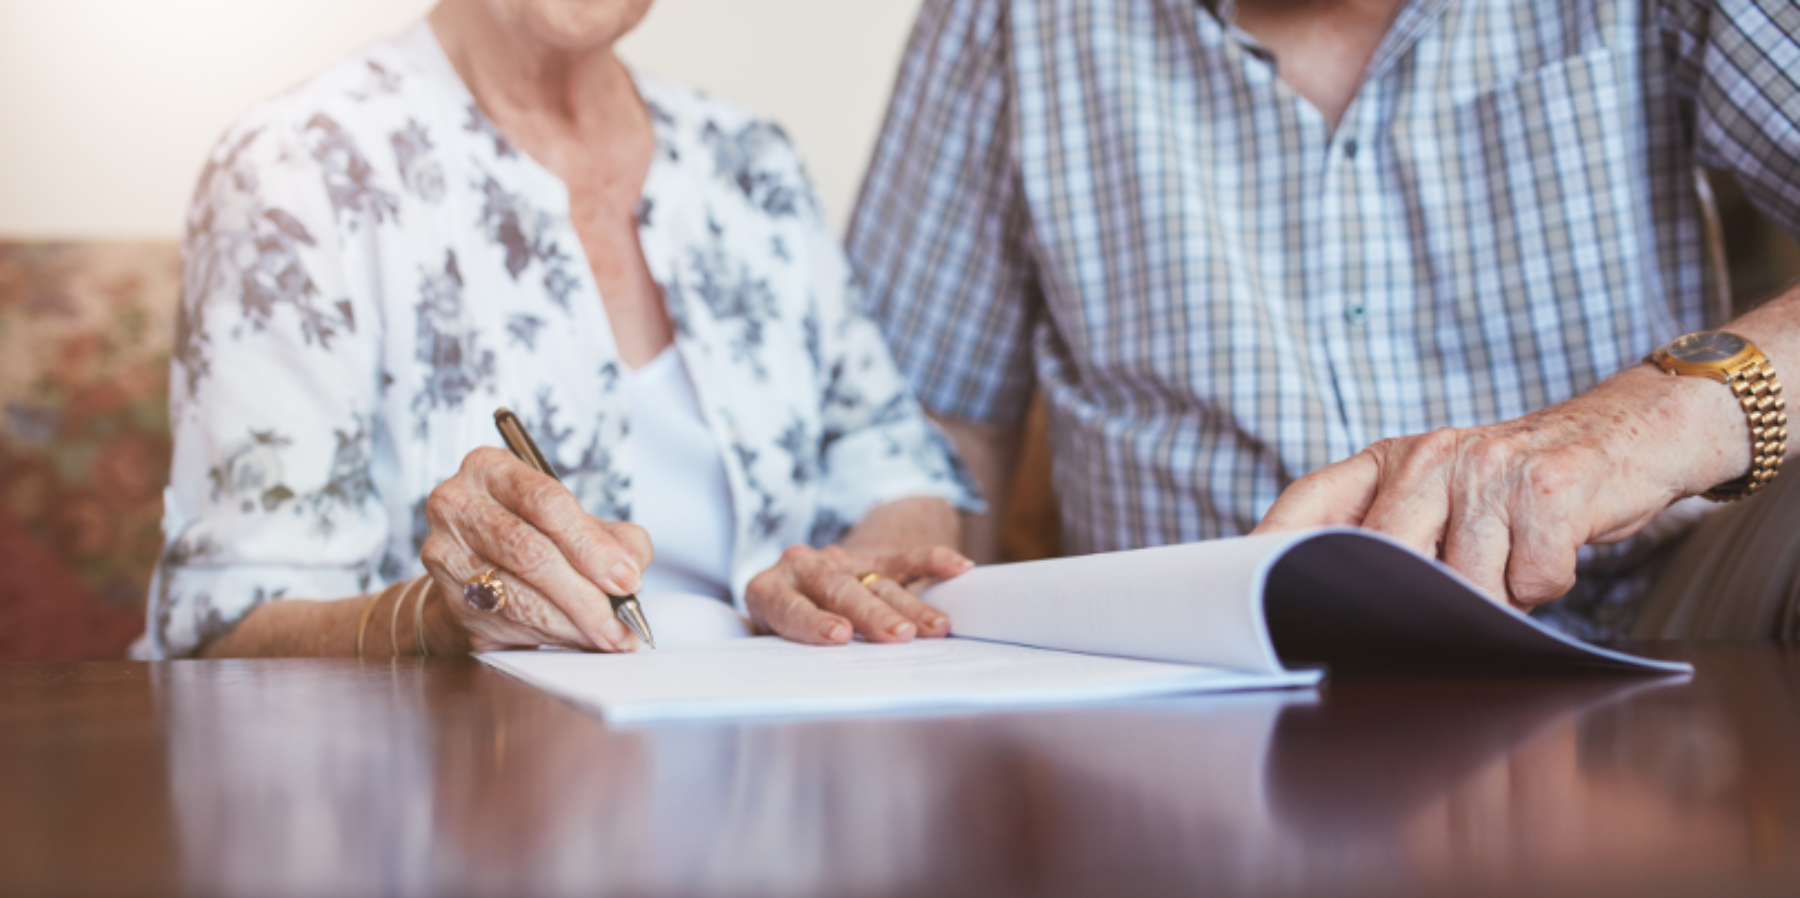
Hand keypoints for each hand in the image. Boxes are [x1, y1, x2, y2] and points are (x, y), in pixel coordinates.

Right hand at [420, 447, 653, 651]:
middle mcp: (458, 505)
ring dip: (572, 624)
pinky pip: (508, 624)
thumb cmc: (535, 535)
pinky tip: (577, 638)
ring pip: (518, 596)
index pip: (547, 504)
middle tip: (623, 620)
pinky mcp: (450, 601)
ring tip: (608, 636)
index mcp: (491, 469)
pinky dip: (551, 636)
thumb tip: (630, 568)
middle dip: (585, 594)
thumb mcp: (578, 521)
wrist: (479, 568)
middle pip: (530, 553)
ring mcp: (446, 554)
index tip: (627, 578)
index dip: (592, 546)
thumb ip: (616, 537)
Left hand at [746, 544, 974, 643]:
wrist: (802, 581)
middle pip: (839, 589)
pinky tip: (958, 568)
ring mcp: (840, 560)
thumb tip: (805, 693)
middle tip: (898, 637)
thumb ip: (786, 658)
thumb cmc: (785, 628)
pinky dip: (933, 560)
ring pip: (877, 581)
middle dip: (871, 614)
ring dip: (909, 605)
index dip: (813, 621)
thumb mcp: (772, 642)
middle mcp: (802, 568)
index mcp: (768, 590)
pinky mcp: (874, 556)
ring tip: (937, 629)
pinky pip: (906, 557)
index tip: (839, 636)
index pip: (790, 606)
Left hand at [1253, 369, 1730, 609]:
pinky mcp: (1547, 490)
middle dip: (1416, 599)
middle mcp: (1430, 457)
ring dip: (1496, 593)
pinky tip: (1551, 549)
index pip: (1309, 504)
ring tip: (1512, 558)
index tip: (1240, 592)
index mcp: (1389, 459)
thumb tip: (1325, 601)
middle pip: (1387, 559)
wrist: (1624, 435)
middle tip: (1445, 601)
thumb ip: (1388, 529)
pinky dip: (1546, 583)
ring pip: (1465, 584)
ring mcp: (1488, 469)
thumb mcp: (1440, 489)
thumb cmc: (1517, 483)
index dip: (1269, 548)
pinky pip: (1530, 580)